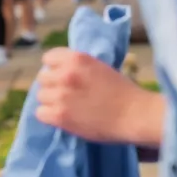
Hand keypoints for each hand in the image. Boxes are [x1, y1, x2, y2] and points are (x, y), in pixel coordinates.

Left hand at [36, 48, 162, 145]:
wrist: (135, 115)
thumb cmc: (123, 92)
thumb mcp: (99, 67)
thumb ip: (78, 67)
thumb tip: (60, 71)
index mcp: (76, 58)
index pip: (48, 59)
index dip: (54, 69)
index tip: (62, 77)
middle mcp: (65, 74)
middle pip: (43, 78)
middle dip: (53, 86)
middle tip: (66, 95)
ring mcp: (60, 95)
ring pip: (40, 96)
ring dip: (51, 102)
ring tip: (66, 107)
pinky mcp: (59, 115)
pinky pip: (40, 113)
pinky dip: (49, 116)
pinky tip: (63, 118)